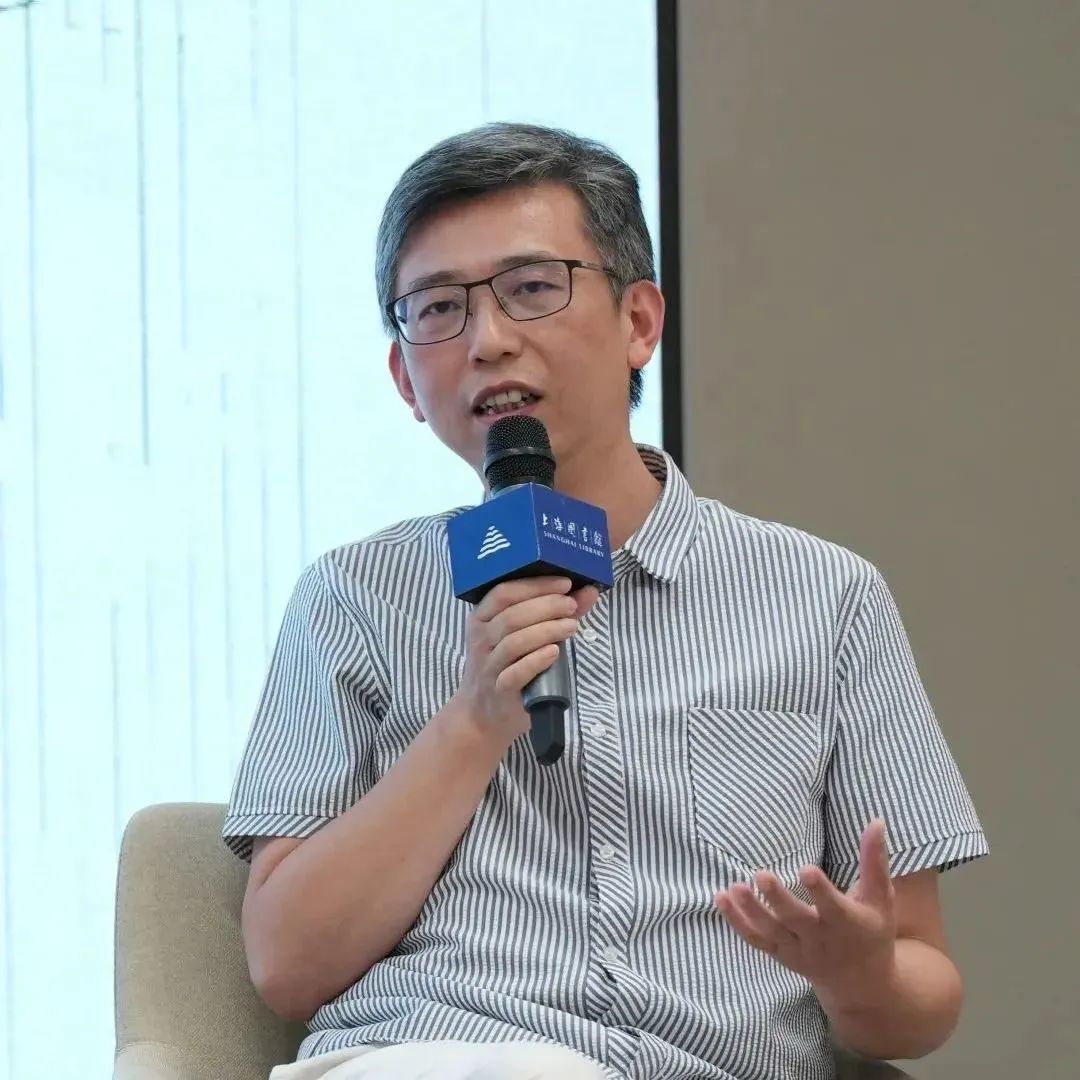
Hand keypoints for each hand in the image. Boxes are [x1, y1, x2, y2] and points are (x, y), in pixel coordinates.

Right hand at [450, 576, 599, 744]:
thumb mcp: (522, 635)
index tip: (565, 583)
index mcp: (482, 618)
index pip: (504, 593)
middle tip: (571, 605)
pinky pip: (515, 674)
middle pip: (511, 616)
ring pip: (514, 642)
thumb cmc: (506, 665)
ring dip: (546, 630)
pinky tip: (554, 652)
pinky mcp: (499, 691)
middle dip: (545, 606)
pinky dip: (536, 661)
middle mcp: (481, 640)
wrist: (483, 713)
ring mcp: (489, 666)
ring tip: (571, 626)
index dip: (535, 585)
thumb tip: (588, 590)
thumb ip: (555, 612)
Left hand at [714, 819, 897, 999]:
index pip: (833, 908)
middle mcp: (821, 940)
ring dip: (750, 911)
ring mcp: (798, 950)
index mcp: (849, 924)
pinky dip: (737, 922)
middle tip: (761, 875)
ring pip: (771, 933)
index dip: (820, 891)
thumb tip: (876, 821)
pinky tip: (720, 898)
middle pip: (796, 921)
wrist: (860, 984)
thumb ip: (874, 861)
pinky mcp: (780, 954)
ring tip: (733, 887)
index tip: (805, 869)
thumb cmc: (872, 932)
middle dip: (778, 900)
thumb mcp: (880, 899)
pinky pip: (756, 939)